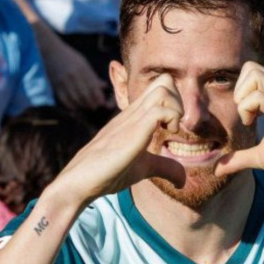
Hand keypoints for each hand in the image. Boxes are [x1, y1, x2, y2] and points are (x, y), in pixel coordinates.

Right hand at [34, 23, 109, 109]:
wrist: (51, 51)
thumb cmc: (70, 57)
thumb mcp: (83, 63)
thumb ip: (93, 76)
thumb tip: (104, 86)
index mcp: (82, 69)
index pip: (93, 87)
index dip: (98, 97)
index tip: (102, 102)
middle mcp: (73, 75)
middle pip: (85, 94)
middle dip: (92, 103)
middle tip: (95, 106)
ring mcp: (64, 81)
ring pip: (75, 99)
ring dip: (82, 105)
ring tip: (87, 106)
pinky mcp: (56, 85)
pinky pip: (64, 99)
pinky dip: (71, 105)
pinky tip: (75, 106)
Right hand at [48, 75, 184, 206]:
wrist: (80, 182)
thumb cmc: (108, 173)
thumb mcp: (143, 168)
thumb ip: (164, 167)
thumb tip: (183, 182)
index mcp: (135, 116)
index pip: (160, 87)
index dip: (176, 101)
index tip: (174, 125)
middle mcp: (134, 112)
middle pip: (164, 81)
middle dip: (180, 100)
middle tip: (175, 125)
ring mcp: (132, 118)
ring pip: (164, 89)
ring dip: (177, 108)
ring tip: (171, 130)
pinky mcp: (132, 130)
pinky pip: (160, 110)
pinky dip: (172, 119)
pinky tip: (167, 135)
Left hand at [214, 62, 263, 190]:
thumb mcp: (261, 157)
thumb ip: (240, 158)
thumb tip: (217, 168)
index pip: (256, 71)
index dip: (241, 89)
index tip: (245, 114)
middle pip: (252, 68)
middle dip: (238, 89)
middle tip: (243, 114)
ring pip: (255, 75)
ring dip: (242, 98)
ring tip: (248, 120)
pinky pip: (259, 97)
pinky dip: (247, 109)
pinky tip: (252, 125)